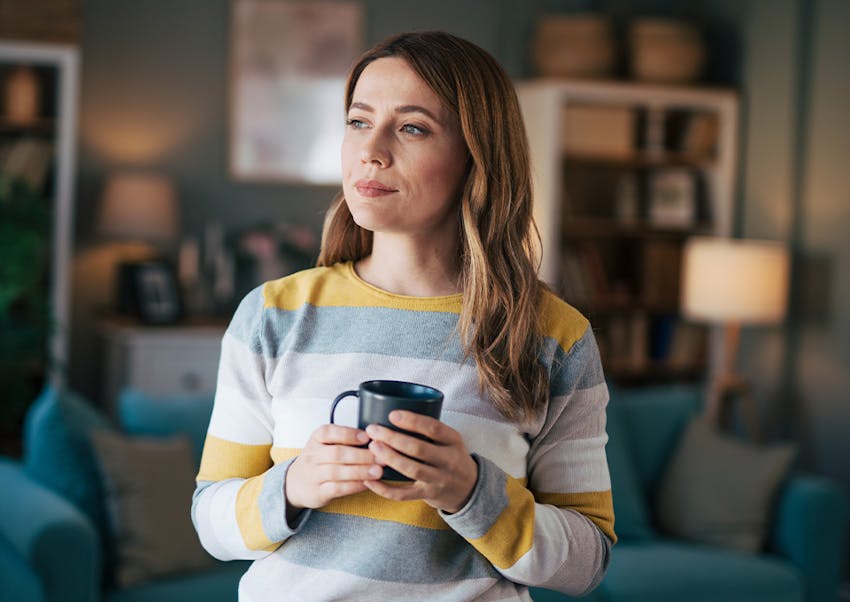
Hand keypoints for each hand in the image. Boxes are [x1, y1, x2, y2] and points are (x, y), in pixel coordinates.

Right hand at [285, 424, 383, 511]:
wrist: (295, 483)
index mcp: (316, 439)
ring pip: (337, 472)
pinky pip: (337, 488)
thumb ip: (345, 439)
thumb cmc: (318, 460)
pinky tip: (367, 483)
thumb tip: (375, 437)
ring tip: (378, 470)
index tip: (366, 437)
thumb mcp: (324, 444)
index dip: (348, 434)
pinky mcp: (318, 492)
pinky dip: (354, 486)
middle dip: (361, 455)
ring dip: (360, 471)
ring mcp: (313, 475)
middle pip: (336, 453)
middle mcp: (312, 456)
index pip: (328, 432)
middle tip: (380, 456)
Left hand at [363, 410, 477, 513]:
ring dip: (390, 458)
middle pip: (419, 448)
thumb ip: (430, 429)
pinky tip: (370, 480)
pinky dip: (385, 489)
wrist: (469, 489)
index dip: (412, 421)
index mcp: (453, 441)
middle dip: (393, 438)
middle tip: (373, 430)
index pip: (434, 428)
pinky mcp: (428, 495)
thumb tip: (394, 413)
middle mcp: (448, 460)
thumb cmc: (452, 457)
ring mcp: (439, 479)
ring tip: (372, 447)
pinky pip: (404, 494)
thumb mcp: (450, 440)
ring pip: (412, 469)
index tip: (392, 414)